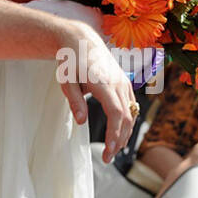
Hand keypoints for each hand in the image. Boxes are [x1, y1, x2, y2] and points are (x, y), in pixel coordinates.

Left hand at [56, 22, 136, 163]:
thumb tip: (82, 121)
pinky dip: (127, 122)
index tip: (107, 151)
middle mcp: (118, 83)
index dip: (114, 134)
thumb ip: (74, 101)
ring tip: (112, 151)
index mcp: (104, 83)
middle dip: (118, 140)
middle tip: (107, 158)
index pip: (115, 113)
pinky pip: (131, 106)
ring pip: (131, 114)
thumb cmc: (70, 61)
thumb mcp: (66, 81)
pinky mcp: (125, 83)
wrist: (81, 40)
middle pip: (126, 117)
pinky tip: (120, 134)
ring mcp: (124, 82)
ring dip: (124, 134)